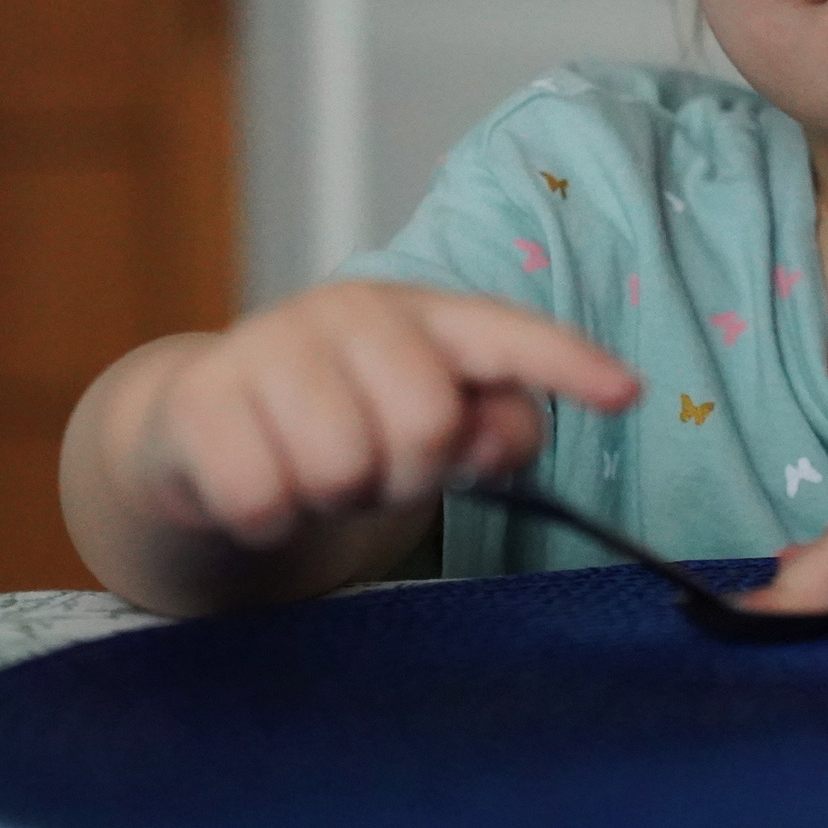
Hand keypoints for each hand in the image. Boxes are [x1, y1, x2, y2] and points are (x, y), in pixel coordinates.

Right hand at [142, 281, 640, 548]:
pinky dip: (268, 517)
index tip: (627, 392)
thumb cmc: (344, 423)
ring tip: (313, 472)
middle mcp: (348, 311)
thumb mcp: (427, 427)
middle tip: (370, 468)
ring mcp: (268, 345)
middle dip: (403, 473)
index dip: (568, 363)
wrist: (200, 426)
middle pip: (424, 423)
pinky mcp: (200, 399)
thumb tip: (500, 437)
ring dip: (330, 497)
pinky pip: (264, 498)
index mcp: (421, 314)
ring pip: (339, 465)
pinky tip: (260, 487)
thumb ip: (491, 428)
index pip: (505, 334)